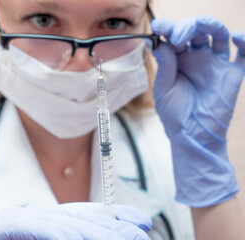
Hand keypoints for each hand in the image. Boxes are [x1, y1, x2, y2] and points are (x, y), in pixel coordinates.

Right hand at [0, 202, 152, 239]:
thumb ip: (75, 236)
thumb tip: (109, 236)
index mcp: (48, 224)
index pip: (86, 216)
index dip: (115, 218)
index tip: (143, 221)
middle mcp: (35, 217)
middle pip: (79, 218)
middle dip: (112, 226)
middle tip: (140, 233)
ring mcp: (18, 219)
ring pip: (63, 222)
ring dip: (93, 233)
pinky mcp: (3, 225)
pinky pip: (37, 226)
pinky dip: (60, 234)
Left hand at [150, 15, 244, 206]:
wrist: (192, 136)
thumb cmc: (174, 115)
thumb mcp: (164, 89)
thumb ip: (165, 64)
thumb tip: (156, 41)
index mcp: (178, 61)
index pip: (174, 37)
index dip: (167, 29)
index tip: (157, 26)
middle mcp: (196, 59)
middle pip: (196, 31)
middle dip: (187, 27)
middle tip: (178, 36)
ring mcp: (215, 65)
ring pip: (219, 35)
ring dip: (211, 25)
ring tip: (201, 26)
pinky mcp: (232, 75)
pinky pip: (243, 55)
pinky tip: (237, 38)